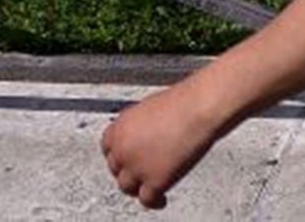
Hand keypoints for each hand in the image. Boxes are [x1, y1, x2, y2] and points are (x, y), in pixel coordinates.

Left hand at [101, 80, 221, 208]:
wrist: (198, 109)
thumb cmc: (182, 102)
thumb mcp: (148, 109)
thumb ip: (138, 126)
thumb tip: (141, 138)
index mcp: (120, 126)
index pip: (106, 146)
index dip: (117, 154)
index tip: (125, 158)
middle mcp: (123, 147)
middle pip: (115, 168)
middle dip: (127, 170)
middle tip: (139, 171)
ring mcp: (137, 166)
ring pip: (126, 187)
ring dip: (137, 187)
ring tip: (149, 187)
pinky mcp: (154, 181)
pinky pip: (147, 199)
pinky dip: (154, 201)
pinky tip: (161, 199)